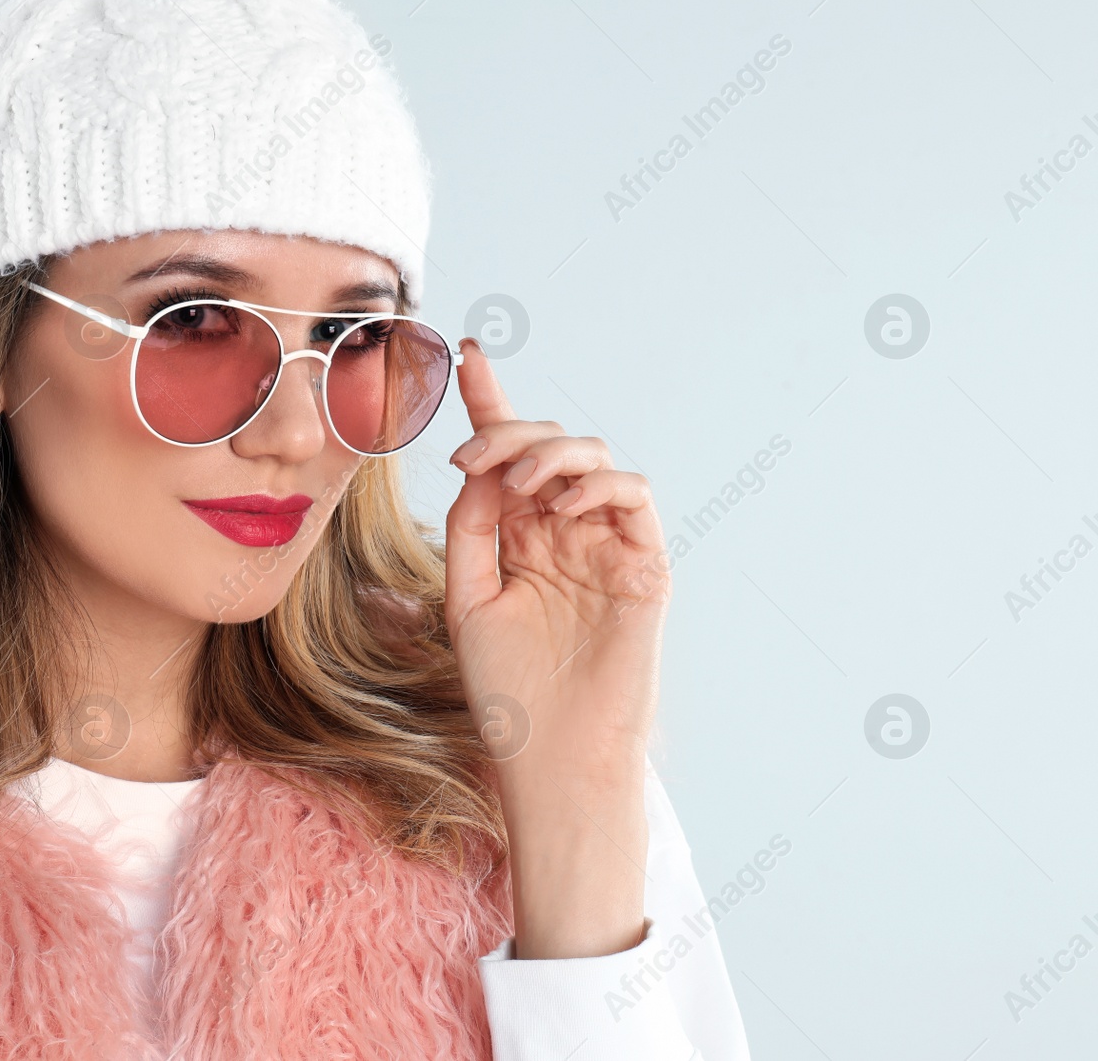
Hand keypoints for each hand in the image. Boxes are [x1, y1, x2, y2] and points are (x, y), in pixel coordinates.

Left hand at [443, 337, 671, 958]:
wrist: (553, 757)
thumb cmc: (506, 691)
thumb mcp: (466, 598)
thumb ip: (471, 527)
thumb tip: (481, 466)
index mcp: (516, 536)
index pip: (504, 455)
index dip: (489, 400)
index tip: (464, 352)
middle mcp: (561, 531)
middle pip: (545, 446)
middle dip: (509, 430)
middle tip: (473, 454)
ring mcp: (605, 545)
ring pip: (591, 459)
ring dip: (550, 453)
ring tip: (518, 481)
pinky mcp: (644, 564)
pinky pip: (633, 497)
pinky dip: (598, 486)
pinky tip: (560, 508)